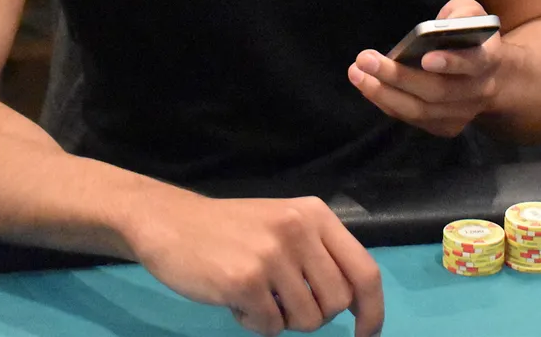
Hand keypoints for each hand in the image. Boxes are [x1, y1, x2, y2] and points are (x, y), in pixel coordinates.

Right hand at [126, 190, 383, 336]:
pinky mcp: (245, 280)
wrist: (168, 221)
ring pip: (307, 320)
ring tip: (255, 295)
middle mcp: (299, 229)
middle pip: (337, 302)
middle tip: (281, 302)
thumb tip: (356, 304)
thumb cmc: (230, 230)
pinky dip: (254, 324)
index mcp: (315, 214)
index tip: (366, 335)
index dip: (372, 311)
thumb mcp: (283, 224)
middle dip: (313, 315)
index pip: (365, 271)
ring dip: (281, 320)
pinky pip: (271, 327)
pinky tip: (235, 300)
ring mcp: (272, 254)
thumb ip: (318, 254)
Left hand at [347, 0, 503, 137]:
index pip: (474, 63)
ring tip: (356, 74)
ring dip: (384, 93)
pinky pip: (412, 119)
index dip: (452, 62)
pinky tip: (367, 86)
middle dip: (398, 76)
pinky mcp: (446, 126)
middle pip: (438, 91)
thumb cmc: (471, 37)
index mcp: (489, 59)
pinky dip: (387, 103)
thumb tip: (439, 25)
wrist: (491, 77)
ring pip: (421, 111)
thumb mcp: (472, 14)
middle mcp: (478, 91)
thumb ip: (460, 13)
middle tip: (364, 59)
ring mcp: (462, 114)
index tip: (426, 58)